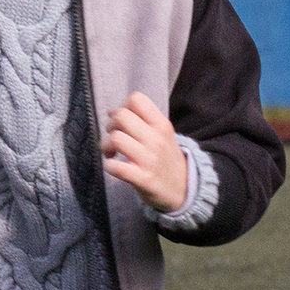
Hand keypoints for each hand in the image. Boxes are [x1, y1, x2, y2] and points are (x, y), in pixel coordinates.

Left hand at [101, 92, 187, 212]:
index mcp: (162, 125)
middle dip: (110, 125)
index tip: (123, 122)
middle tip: (114, 137)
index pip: (136, 99)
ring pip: (115, 139)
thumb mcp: (161, 135)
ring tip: (111, 153)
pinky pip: (115, 167)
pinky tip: (113, 166)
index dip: (123, 107)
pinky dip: (108, 165)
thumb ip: (140, 121)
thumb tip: (112, 111)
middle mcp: (157, 139)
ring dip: (105, 146)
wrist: (183, 190)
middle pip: (121, 116)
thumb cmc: (166, 160)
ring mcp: (150, 159)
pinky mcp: (143, 179)